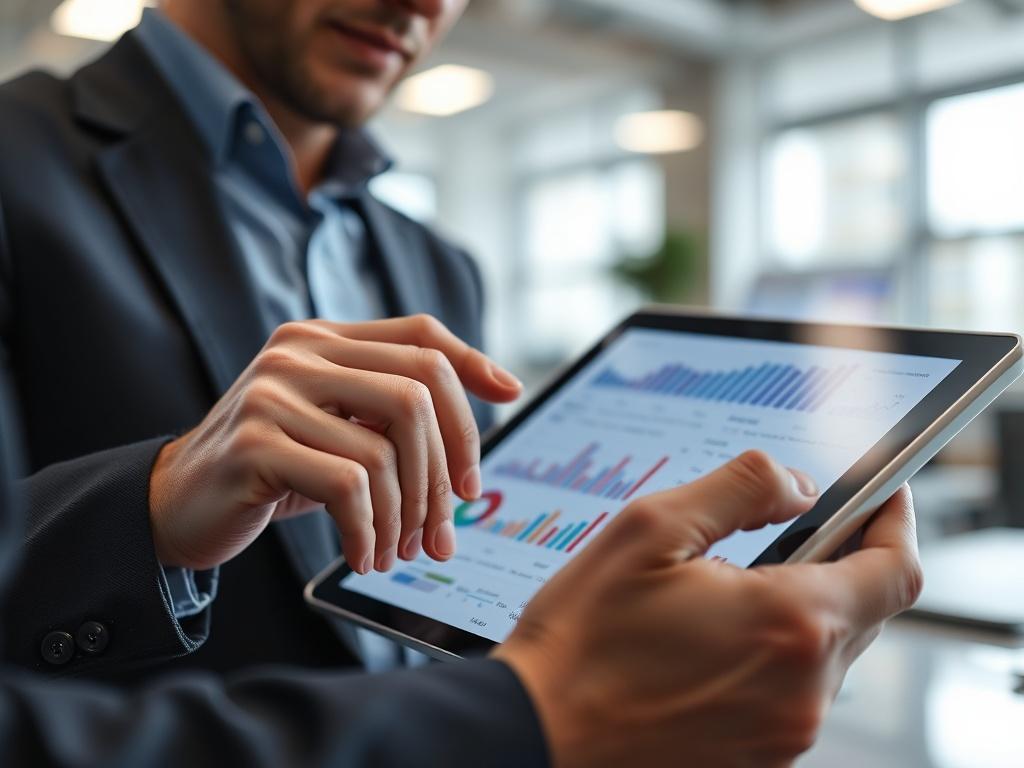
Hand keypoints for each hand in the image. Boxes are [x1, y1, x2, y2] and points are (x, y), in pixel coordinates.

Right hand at [149, 315, 521, 572]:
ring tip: (400, 551)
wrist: (176, 505)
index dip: (474, 364)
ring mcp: (274, 393)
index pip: (421, 335)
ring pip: (387, 448)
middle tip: (446, 526)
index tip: (512, 397)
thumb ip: (388, 421)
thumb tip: (471, 456)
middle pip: (419, 391)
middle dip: (448, 467)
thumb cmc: (273, 471)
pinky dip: (370, 531)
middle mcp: (299, 353)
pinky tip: (365, 555)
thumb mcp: (335, 433)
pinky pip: (349, 485)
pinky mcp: (255, 442)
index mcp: (325, 341)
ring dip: (408, 514)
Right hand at [494, 451, 922, 767]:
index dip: (894, 521)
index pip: (893, 568)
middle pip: (865, 609)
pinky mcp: (761, 759)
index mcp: (789, 624)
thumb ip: (742, 487)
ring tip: (726, 593)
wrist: (540, 730)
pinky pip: (795, 693)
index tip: (881, 495)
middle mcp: (803, 691)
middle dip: (837, 560)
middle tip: (785, 531)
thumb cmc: (584, 637)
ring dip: (800, 610)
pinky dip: (775, 656)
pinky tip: (714, 641)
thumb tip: (797, 486)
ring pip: (829, 653)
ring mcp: (785, 735)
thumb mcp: (652, 528)